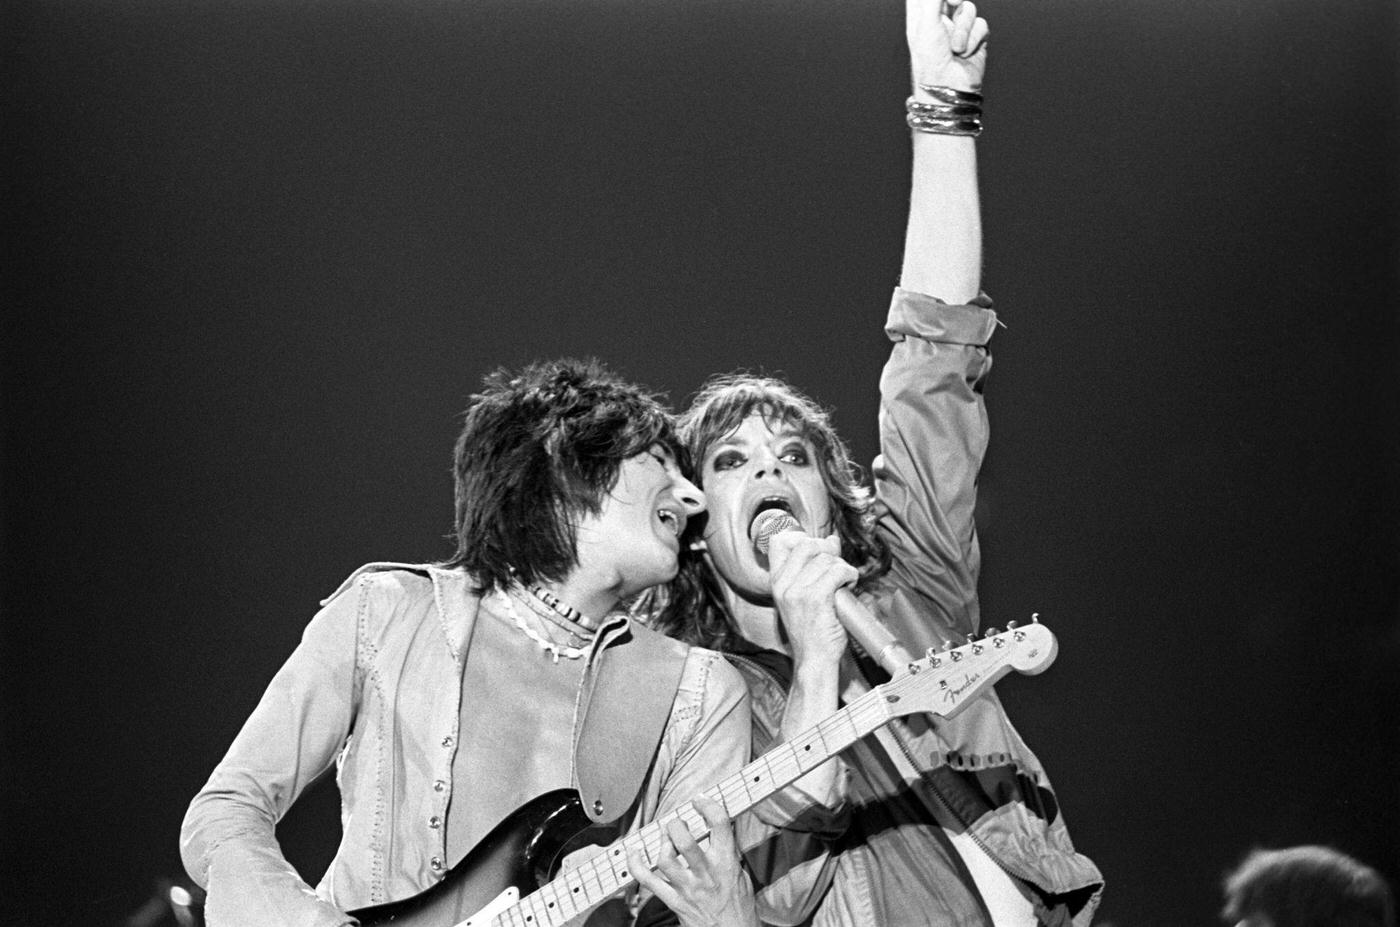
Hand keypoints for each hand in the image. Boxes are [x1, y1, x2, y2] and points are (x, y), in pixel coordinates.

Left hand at [628, 798, 757, 926]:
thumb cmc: (738, 906)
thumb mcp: (741, 873)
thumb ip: (728, 850)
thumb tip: (718, 825)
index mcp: (727, 863)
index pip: (720, 825)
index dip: (708, 806)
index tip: (700, 800)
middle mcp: (706, 874)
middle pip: (685, 842)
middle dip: (676, 825)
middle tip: (677, 823)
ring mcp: (688, 889)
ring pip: (665, 859)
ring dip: (661, 842)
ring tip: (664, 837)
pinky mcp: (674, 901)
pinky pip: (648, 881)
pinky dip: (636, 864)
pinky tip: (634, 852)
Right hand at [767, 532, 853, 668]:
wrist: (813, 660)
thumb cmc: (812, 632)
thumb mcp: (803, 598)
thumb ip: (813, 569)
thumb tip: (831, 540)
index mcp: (777, 583)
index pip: (779, 542)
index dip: (801, 538)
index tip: (818, 549)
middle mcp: (784, 585)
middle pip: (808, 545)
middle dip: (828, 551)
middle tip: (837, 566)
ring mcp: (798, 591)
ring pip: (826, 559)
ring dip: (842, 567)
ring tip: (844, 582)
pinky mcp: (815, 598)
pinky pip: (838, 571)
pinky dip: (849, 575)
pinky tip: (849, 586)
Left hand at [908, 0, 988, 91]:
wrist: (949, 88)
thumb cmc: (930, 59)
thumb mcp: (927, 21)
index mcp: (920, 14)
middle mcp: (939, 19)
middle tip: (953, 1)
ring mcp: (958, 28)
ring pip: (969, 8)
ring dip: (963, 30)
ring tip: (955, 48)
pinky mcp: (975, 38)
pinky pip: (981, 25)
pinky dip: (974, 40)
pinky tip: (965, 54)